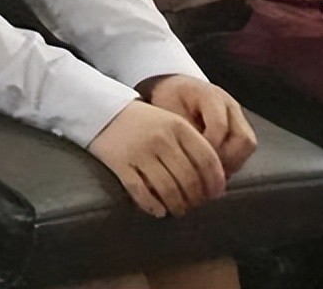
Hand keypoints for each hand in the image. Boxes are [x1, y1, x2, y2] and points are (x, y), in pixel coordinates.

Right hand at [87, 100, 225, 217]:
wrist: (105, 111)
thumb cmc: (145, 121)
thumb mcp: (172, 122)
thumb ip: (192, 144)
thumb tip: (215, 178)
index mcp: (179, 126)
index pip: (207, 158)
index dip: (215, 180)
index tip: (217, 194)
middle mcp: (162, 139)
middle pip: (189, 178)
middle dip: (197, 197)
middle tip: (197, 205)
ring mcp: (141, 152)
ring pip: (168, 188)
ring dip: (178, 205)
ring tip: (180, 210)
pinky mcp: (121, 165)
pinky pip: (141, 192)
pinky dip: (153, 206)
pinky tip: (160, 211)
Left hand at [140, 75, 256, 175]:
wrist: (177, 88)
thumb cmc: (170, 100)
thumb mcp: (168, 111)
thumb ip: (182, 131)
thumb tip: (191, 156)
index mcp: (211, 96)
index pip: (219, 127)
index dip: (208, 148)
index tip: (193, 160)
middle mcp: (231, 106)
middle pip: (244, 139)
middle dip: (225, 160)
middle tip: (205, 171)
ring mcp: (238, 116)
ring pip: (248, 145)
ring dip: (231, 163)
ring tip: (209, 172)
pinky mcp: (240, 127)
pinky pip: (244, 149)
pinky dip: (231, 161)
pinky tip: (213, 167)